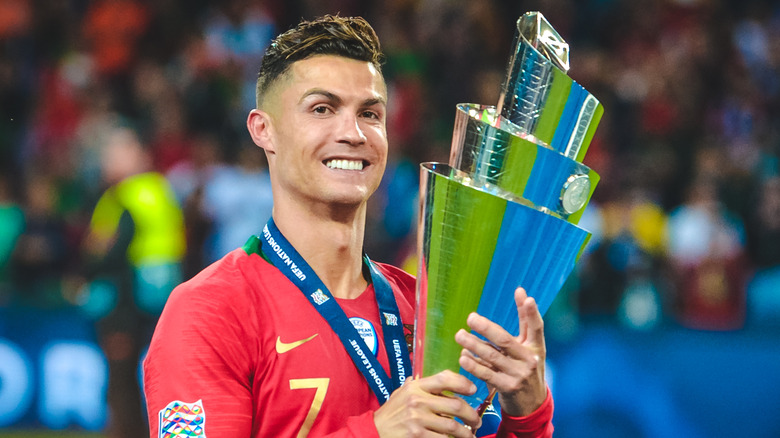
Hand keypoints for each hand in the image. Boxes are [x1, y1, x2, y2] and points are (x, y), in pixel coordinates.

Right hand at [374, 370, 480, 436]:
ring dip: (466, 433)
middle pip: (456, 404)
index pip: (445, 378)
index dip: (463, 383)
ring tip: (470, 435)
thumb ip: (419, 385)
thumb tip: (439, 380)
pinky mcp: (417, 435)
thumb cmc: (391, 413)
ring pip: (453, 425)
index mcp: (416, 386)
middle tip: (477, 421)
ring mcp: (418, 419)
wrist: (374, 432)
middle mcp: (418, 400)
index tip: (473, 390)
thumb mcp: (402, 393)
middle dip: (471, 414)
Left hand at [454, 287, 546, 416]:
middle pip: (505, 340)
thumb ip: (525, 320)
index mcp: (536, 347)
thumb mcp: (530, 346)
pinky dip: (474, 365)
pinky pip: (487, 374)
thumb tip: (522, 291)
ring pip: (492, 357)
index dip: (531, 312)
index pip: (536, 327)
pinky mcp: (507, 388)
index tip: (526, 297)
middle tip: (470, 318)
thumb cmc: (527, 367)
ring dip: (473, 345)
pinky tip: (463, 357)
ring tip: (459, 335)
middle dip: (486, 328)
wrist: (532, 404)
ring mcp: (518, 375)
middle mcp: (529, 360)